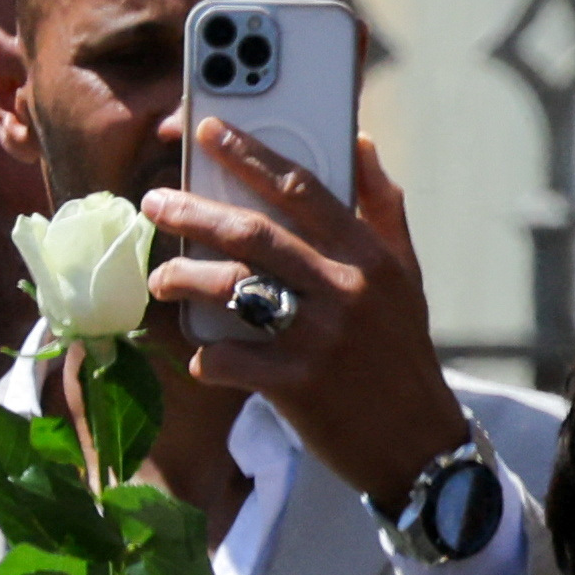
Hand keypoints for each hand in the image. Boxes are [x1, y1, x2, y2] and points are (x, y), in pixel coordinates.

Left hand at [142, 122, 473, 503]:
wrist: (419, 444)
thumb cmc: (404, 354)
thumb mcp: (407, 277)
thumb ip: (383, 208)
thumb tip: (361, 144)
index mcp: (369, 257)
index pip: (302, 189)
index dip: (250, 154)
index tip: (209, 130)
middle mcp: (345, 290)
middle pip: (252, 233)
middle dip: (192, 210)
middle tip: (155, 202)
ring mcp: (319, 337)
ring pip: (231, 288)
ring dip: (183, 277)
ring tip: (162, 278)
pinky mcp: (296, 384)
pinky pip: (227, 358)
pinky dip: (204, 355)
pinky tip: (199, 353)